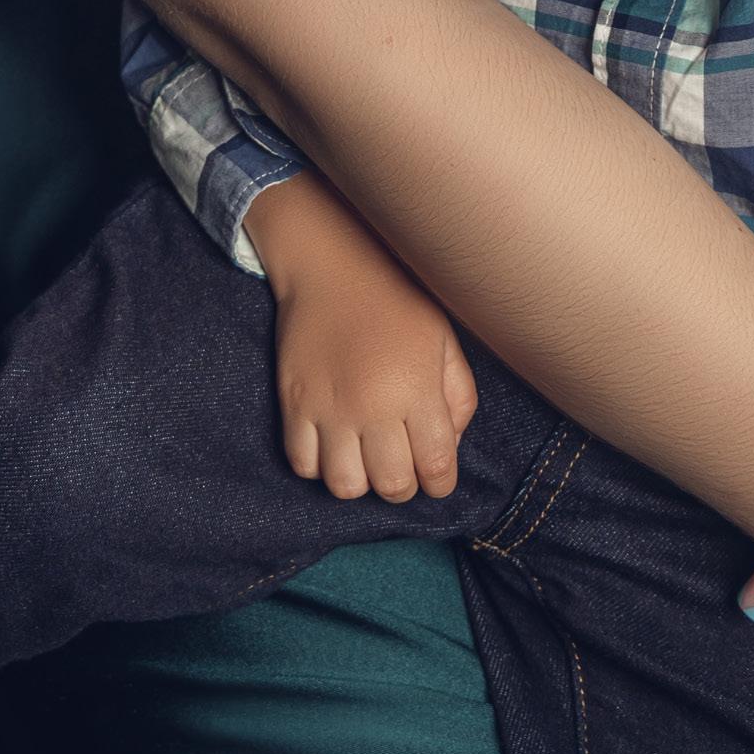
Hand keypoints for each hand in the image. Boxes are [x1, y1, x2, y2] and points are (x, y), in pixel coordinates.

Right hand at [245, 175, 479, 501]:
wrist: (335, 266)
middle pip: (392, 486)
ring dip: (361, 482)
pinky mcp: (294, 404)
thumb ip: (459, 397)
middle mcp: (373, 405)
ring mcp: (329, 408)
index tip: (437, 477)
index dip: (441, 483)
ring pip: (344, 486)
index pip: (435, 467)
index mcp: (417, 388)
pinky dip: (319, 466)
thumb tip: (448, 447)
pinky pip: (303, 464)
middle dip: (404, 486)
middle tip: (402, 466)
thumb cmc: (399, 302)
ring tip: (366, 458)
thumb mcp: (444, 342)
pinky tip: (333, 445)